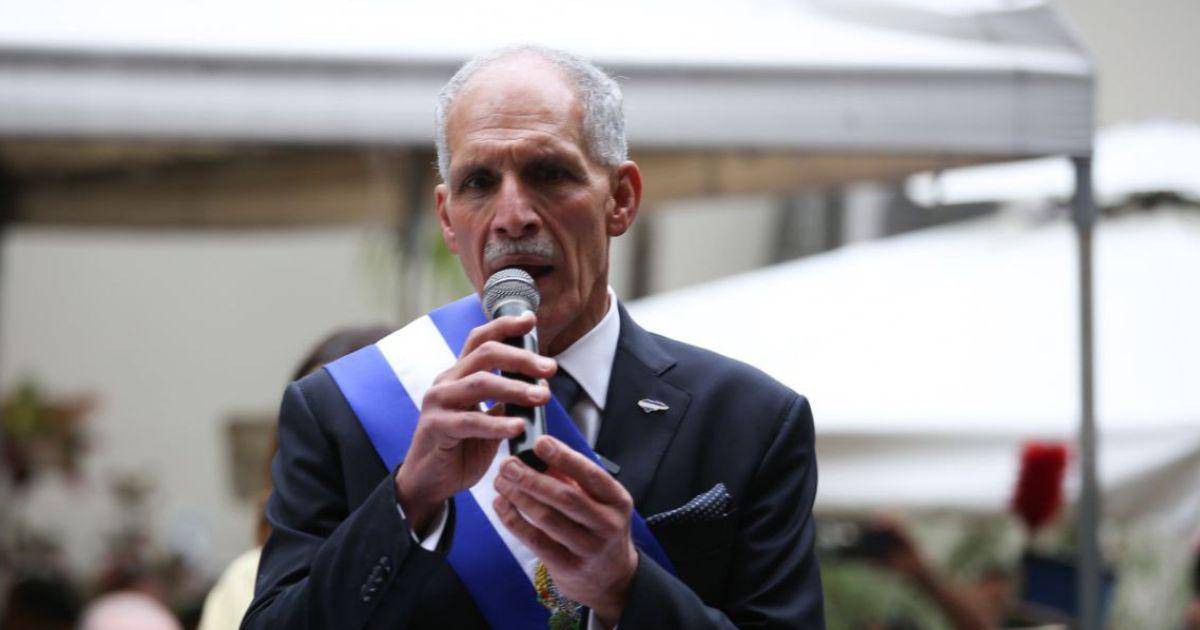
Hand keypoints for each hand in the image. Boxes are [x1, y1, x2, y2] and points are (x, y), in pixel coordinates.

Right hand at [395, 312, 556, 534]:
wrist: (429, 483)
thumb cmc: (461, 449)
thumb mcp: (489, 421)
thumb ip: (506, 401)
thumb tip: (540, 386)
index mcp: (458, 375)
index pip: (480, 340)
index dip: (504, 326)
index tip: (531, 320)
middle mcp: (446, 382)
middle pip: (485, 354)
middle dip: (521, 358)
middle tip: (550, 369)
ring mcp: (437, 403)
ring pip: (479, 382)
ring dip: (515, 387)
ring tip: (542, 398)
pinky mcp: (435, 427)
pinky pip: (470, 421)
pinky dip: (497, 423)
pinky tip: (518, 427)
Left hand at [493, 436, 637, 626]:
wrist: (611, 579)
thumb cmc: (599, 529)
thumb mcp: (600, 502)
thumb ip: (574, 479)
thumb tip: (541, 453)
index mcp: (617, 500)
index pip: (591, 474)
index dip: (564, 457)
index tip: (540, 442)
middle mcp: (607, 525)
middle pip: (565, 497)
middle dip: (532, 478)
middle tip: (508, 464)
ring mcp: (588, 548)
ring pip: (547, 518)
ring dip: (519, 497)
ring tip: (500, 482)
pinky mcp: (568, 567)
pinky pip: (535, 540)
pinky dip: (514, 521)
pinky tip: (502, 505)